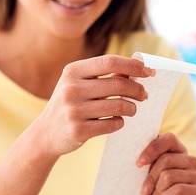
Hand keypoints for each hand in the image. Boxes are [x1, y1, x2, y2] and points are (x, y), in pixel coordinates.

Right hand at [34, 55, 154, 157]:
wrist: (46, 133)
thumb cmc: (71, 104)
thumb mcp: (80, 84)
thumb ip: (104, 75)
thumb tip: (138, 66)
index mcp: (72, 71)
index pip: (109, 62)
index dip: (133, 65)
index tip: (149, 71)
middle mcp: (71, 89)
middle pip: (118, 84)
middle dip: (137, 89)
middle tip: (144, 95)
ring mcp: (74, 110)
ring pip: (118, 106)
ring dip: (132, 108)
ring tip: (132, 109)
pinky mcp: (79, 130)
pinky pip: (112, 124)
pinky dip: (120, 122)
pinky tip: (117, 121)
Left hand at [138, 133, 195, 194]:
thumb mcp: (145, 176)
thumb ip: (147, 161)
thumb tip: (141, 153)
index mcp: (178, 152)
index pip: (169, 139)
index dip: (152, 149)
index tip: (138, 164)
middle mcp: (191, 161)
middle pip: (166, 160)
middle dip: (150, 178)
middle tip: (145, 191)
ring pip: (169, 176)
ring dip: (157, 191)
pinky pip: (178, 189)